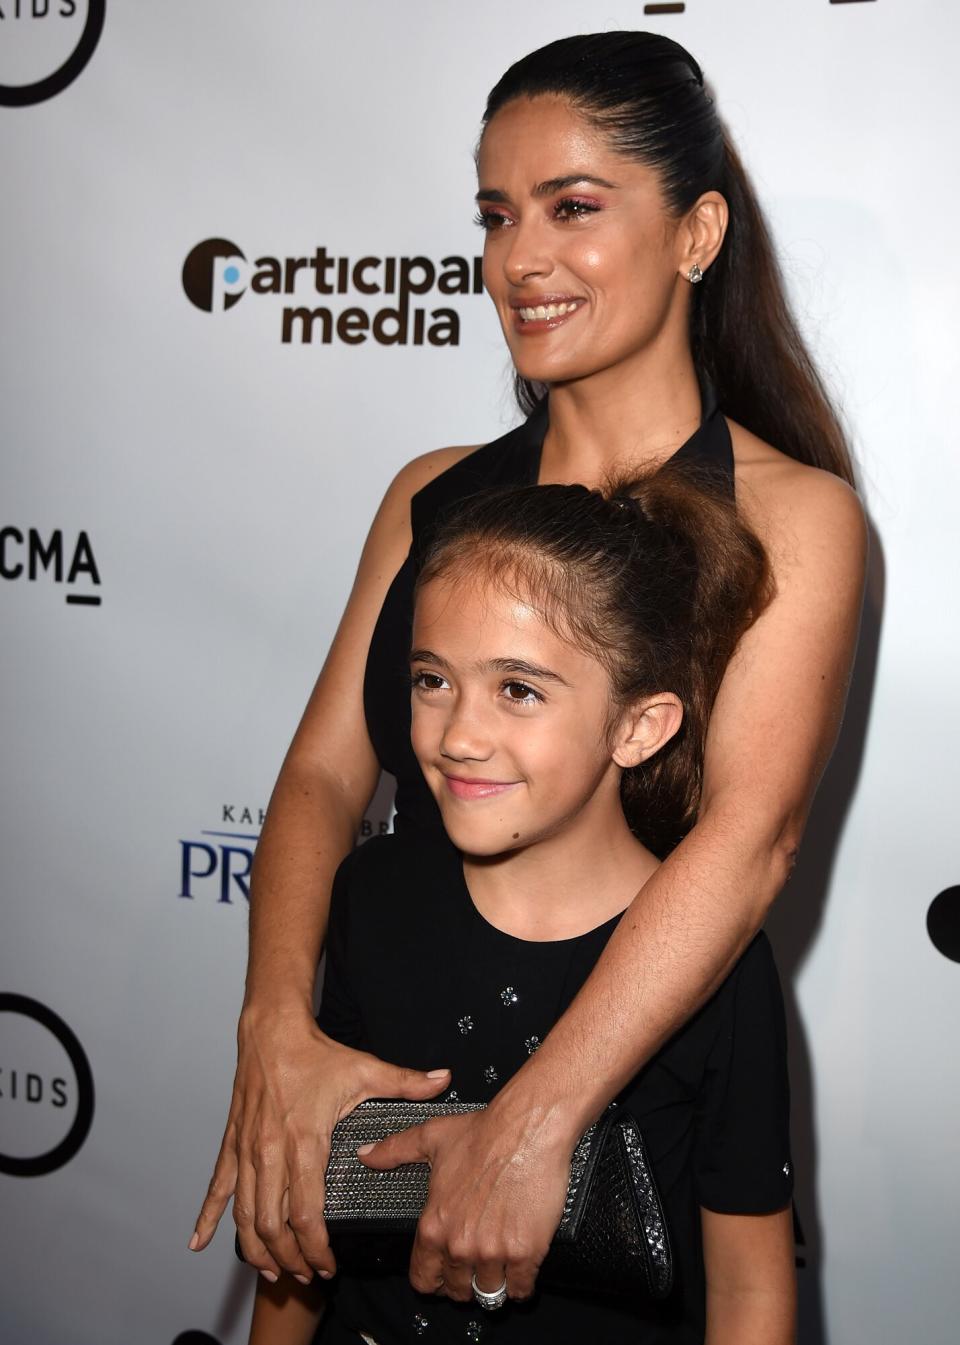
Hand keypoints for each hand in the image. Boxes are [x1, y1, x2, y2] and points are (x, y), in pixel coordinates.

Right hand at [189, 1003, 450, 1280]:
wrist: (271, 1030)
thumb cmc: (315, 1052)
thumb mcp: (366, 1068)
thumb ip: (405, 1081)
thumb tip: (443, 1079)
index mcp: (305, 1142)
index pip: (306, 1213)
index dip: (315, 1247)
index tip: (328, 1264)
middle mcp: (270, 1152)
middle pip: (273, 1225)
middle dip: (289, 1259)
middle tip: (306, 1275)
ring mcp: (247, 1150)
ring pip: (245, 1215)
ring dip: (257, 1250)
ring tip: (273, 1272)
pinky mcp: (232, 1144)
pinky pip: (217, 1188)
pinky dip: (207, 1218)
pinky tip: (198, 1242)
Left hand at [359, 1095, 572, 1301]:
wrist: (528, 1128)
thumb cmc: (483, 1131)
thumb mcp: (431, 1137)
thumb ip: (395, 1150)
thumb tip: (365, 1155)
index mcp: (433, 1225)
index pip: (423, 1280)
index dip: (433, 1279)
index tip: (444, 1273)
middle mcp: (459, 1245)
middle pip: (457, 1292)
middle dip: (464, 1283)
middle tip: (475, 1267)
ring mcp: (493, 1253)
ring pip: (489, 1295)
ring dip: (493, 1285)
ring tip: (499, 1268)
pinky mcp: (525, 1253)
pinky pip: (520, 1289)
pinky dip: (521, 1284)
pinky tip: (521, 1269)